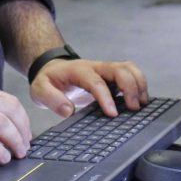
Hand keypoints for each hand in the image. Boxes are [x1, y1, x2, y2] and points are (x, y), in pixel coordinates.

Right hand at [0, 85, 31, 166]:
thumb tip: (0, 128)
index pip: (8, 100)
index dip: (22, 118)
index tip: (26, 133)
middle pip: (9, 110)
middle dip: (23, 130)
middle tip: (25, 146)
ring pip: (0, 123)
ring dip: (14, 140)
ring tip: (16, 154)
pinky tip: (0, 159)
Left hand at [30, 58, 148, 117]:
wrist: (52, 70)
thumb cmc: (48, 80)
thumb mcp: (39, 90)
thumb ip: (51, 99)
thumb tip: (68, 110)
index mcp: (78, 70)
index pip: (96, 81)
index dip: (106, 97)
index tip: (113, 114)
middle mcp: (95, 67)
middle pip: (120, 69)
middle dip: (130, 87)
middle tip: (134, 109)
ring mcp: (105, 70)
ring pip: (129, 68)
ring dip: (139, 84)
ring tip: (141, 105)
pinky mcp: (112, 75)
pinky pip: (130, 74)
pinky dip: (139, 85)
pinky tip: (141, 101)